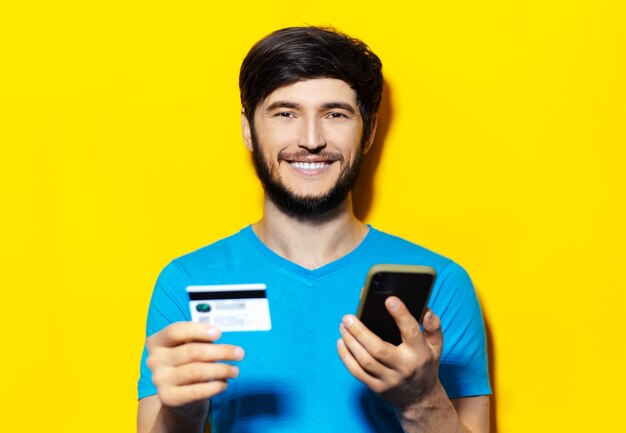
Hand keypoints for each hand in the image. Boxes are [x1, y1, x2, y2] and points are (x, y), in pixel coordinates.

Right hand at [146, 322, 244, 407]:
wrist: (176, 397)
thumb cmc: (187, 364)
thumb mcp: (188, 347)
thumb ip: (199, 339)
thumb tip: (218, 333)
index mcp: (157, 341)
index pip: (175, 331)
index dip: (198, 330)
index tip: (219, 333)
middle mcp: (154, 360)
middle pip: (192, 351)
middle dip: (220, 351)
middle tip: (239, 353)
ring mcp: (160, 380)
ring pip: (197, 371)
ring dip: (221, 370)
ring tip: (234, 370)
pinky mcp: (168, 398)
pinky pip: (196, 391)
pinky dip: (214, 386)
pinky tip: (224, 383)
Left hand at [337, 296, 443, 410]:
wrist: (421, 399)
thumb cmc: (425, 365)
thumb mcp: (436, 346)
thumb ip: (433, 326)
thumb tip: (425, 310)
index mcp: (420, 353)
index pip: (411, 332)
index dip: (401, 315)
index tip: (389, 300)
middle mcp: (404, 367)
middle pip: (378, 349)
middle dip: (359, 331)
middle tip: (348, 317)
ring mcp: (389, 379)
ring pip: (364, 361)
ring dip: (350, 342)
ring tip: (343, 326)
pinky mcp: (377, 387)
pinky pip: (357, 372)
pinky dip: (346, 356)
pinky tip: (341, 342)